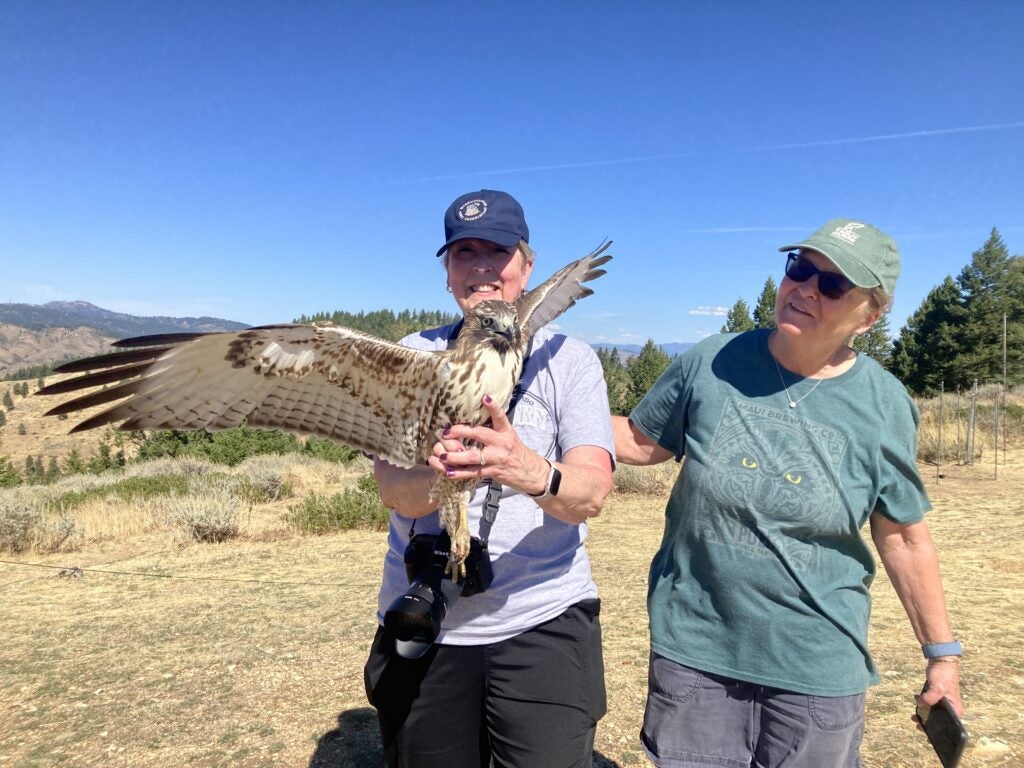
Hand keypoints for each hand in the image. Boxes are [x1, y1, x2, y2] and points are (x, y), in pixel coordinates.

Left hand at [428, 394, 546, 494]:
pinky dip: (460, 473)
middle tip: (446, 432)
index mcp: (506, 432)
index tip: (485, 397)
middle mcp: (502, 444)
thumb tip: (480, 415)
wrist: (533, 473)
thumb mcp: (510, 437)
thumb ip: (495, 429)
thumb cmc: (517, 453)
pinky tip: (448, 472)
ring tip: (441, 455)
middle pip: (480, 435)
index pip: (501, 417)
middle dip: (461, 432)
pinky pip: (474, 473)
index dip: (493, 407)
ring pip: (474, 457)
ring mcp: (497, 459)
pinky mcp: (494, 472)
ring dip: (455, 457)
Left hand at [912, 662, 963, 730]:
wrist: (940, 660)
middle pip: (940, 722)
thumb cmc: (943, 674)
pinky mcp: (938, 696)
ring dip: (924, 714)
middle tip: (916, 723)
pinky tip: (916, 700)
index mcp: (956, 710)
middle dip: (928, 724)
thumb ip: (930, 698)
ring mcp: (945, 702)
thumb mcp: (937, 687)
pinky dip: (923, 704)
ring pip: (934, 713)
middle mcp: (952, 708)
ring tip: (914, 716)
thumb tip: (920, 705)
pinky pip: (930, 704)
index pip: (949, 727)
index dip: (938, 733)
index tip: (927, 736)